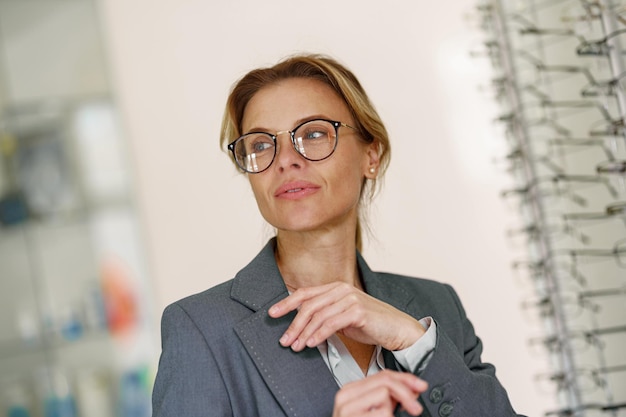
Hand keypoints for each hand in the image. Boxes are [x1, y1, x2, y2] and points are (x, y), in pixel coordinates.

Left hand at [268, 282, 424, 351]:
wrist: (397, 329)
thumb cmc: (371, 324)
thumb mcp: (343, 317)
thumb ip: (325, 316)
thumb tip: (301, 326)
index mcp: (336, 288)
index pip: (305, 293)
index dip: (286, 303)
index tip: (272, 314)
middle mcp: (342, 289)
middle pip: (309, 305)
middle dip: (293, 324)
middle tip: (284, 340)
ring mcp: (351, 298)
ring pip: (318, 315)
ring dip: (304, 333)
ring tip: (296, 346)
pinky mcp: (359, 311)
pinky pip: (332, 323)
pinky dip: (319, 334)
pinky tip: (312, 343)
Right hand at [333, 370, 427, 416]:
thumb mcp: (373, 410)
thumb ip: (389, 397)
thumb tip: (411, 389)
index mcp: (351, 390)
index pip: (382, 374)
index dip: (405, 379)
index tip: (419, 385)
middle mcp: (347, 395)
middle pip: (385, 380)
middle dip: (405, 391)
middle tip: (415, 407)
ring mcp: (347, 407)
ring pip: (383, 393)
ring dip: (391, 410)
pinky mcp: (353, 416)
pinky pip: (383, 412)